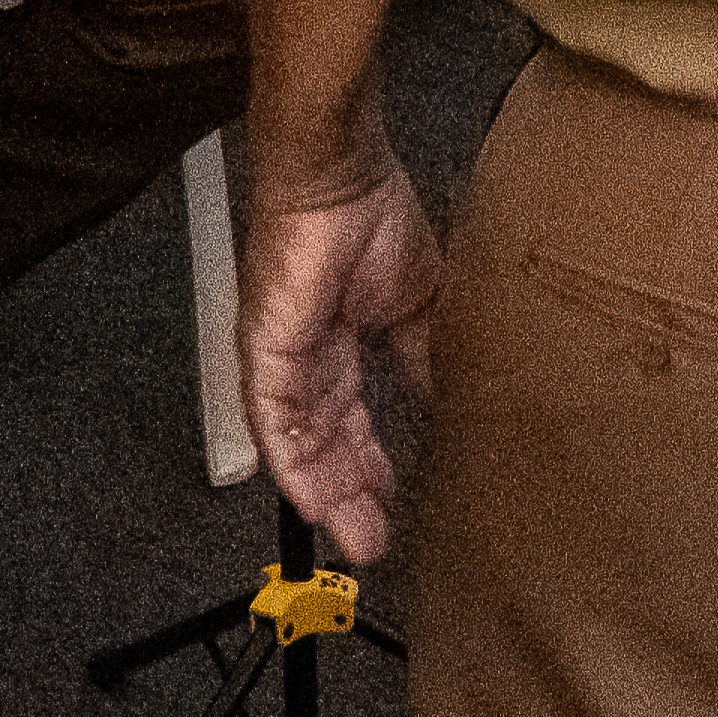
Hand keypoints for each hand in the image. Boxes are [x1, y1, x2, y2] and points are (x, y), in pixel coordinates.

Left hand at [239, 162, 446, 561]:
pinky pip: (273, 420)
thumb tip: (453, 405)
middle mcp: (307, 360)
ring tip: (355, 532)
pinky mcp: (264, 350)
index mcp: (342, 346)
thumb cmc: (374, 218)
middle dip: (351, 495)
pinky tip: (313, 499)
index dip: (372, 466)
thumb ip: (426, 360)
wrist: (340, 176)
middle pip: (326, 444)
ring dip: (327, 493)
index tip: (394, 504)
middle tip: (375, 540)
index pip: (354, 423)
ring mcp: (282, 358)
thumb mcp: (421, 306)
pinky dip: (293, 463)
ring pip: (299, 443)